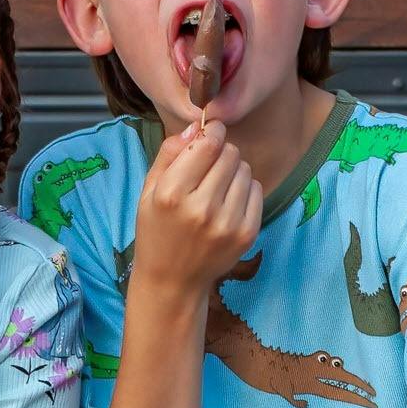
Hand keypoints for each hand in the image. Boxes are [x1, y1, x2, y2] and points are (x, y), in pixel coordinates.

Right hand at [131, 117, 261, 298]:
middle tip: (210, 166)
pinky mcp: (247, 234)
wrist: (172, 280)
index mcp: (172, 194)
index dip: (213, 133)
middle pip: (230, 154)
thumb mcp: (149, 190)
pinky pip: (257, 190)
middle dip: (222, 153)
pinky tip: (229, 202)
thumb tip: (198, 127)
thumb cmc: (156, 231)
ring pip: (246, 170)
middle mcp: (202, 208)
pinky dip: (246, 189)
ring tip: (217, 188)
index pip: (207, 145)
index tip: (211, 133)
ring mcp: (228, 223)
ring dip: (234, 171)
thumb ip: (170, 153)